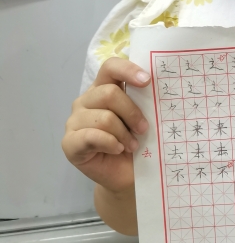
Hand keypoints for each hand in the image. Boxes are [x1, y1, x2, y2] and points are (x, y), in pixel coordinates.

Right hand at [62, 58, 150, 193]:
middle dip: (132, 112)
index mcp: (103, 88)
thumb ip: (144, 101)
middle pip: (109, 93)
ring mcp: (74, 121)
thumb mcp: (144, 118)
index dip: (128, 70)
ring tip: (132, 145)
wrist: (127, 175)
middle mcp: (86, 100)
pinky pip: (92, 137)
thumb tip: (157, 87)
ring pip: (104, 118)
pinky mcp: (69, 143)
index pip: (110, 67)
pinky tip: (117, 150)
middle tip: (144, 129)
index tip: (147, 81)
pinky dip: (111, 144)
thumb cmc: (136, 142)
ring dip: (124, 134)